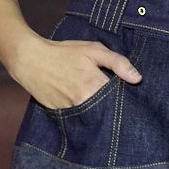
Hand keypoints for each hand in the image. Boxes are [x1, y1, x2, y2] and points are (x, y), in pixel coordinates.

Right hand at [7, 32, 141, 111]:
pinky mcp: (62, 115)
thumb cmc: (63, 53)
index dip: (125, 97)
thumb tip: (137, 78)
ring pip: (94, 116)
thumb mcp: (93, 50)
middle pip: (108, 111)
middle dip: (113, 107)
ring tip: (98, 102)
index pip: (120, 99)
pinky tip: (85, 105)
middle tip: (115, 100)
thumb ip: (118, 63)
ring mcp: (72, 110)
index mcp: (95, 86)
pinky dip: (85, 113)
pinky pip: (79, 118)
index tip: (128, 94)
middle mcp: (85, 102)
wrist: (30, 60)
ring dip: (99, 111)